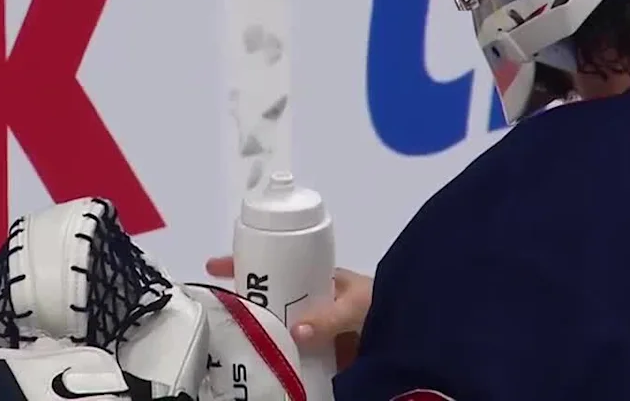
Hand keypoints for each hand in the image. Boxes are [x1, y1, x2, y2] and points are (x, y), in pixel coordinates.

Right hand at [205, 255, 372, 370]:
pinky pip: (294, 352)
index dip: (247, 264)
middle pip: (271, 297)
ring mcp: (316, 327)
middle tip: (218, 311)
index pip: (277, 265)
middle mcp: (313, 300)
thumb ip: (329, 318)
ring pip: (279, 326)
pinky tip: (260, 365)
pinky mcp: (321, 353)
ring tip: (230, 341)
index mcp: (320, 279)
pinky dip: (279, 357)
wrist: (414, 333)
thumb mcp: (358, 305)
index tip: (215, 267)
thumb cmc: (387, 306)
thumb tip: (295, 330)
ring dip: (261, 332)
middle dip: (247, 302)